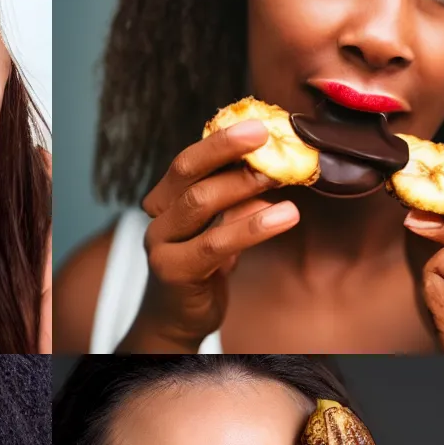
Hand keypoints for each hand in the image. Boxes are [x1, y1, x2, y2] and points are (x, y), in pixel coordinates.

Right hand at [119, 120, 298, 351]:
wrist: (177, 320)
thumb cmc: (204, 269)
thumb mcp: (222, 228)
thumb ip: (238, 202)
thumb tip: (274, 172)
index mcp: (165, 200)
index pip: (187, 161)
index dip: (219, 141)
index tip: (257, 124)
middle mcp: (157, 218)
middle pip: (187, 174)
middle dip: (227, 151)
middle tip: (268, 138)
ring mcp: (161, 245)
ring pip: (200, 203)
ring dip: (244, 185)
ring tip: (283, 175)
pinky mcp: (175, 272)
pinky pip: (217, 244)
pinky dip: (254, 227)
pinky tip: (285, 216)